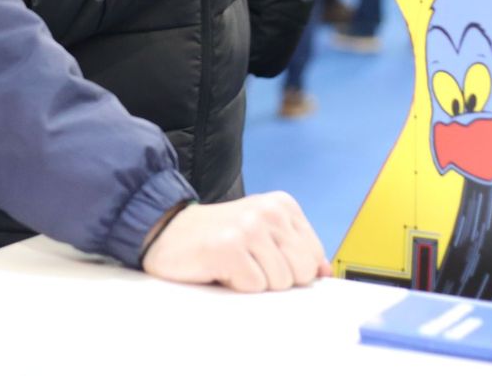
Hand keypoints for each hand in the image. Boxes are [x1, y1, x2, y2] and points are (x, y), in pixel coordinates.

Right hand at [141, 192, 330, 291]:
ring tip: (232, 263)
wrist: (168, 231)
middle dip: (275, 277)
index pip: (314, 256)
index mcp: (282, 205)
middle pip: (301, 272)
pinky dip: (235, 285)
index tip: (264, 258)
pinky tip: (219, 267)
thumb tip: (324, 270)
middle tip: (248, 262)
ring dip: (253, 281)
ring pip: (279, 282)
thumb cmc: (217, 237)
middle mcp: (268, 211)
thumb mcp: (262, 234)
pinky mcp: (230, 248)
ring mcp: (249, 228)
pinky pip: (253, 286)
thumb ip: (295, 249)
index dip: (290, 268)